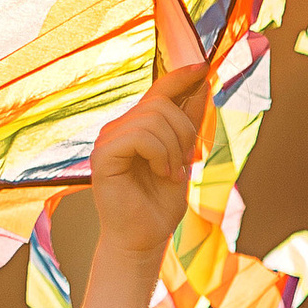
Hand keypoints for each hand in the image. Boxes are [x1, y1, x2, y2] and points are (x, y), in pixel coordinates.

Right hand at [90, 64, 209, 258]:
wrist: (144, 240)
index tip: (203, 67)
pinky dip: (160, 154)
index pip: (158, 91)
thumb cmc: (159, 205)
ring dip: (173, 148)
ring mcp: (107, 141)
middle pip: (160, 104)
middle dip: (183, 132)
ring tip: (172, 174)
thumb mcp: (182, 158)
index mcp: (135, 127)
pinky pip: (140, 136)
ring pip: (153, 119)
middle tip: (184, 164)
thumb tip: (202, 86)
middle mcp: (118, 128)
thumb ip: (188, 125)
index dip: (180, 76)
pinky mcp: (103, 156)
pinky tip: (163, 174)